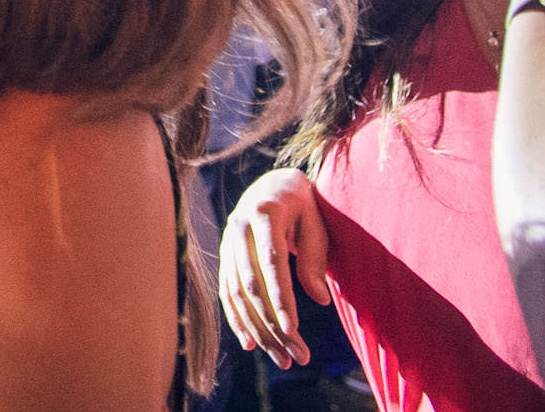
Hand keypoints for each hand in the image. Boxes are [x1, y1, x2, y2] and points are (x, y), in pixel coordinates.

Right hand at [219, 167, 331, 369]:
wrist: (273, 186)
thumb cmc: (303, 208)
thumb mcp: (316, 225)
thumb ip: (315, 260)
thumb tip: (320, 300)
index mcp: (265, 214)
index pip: (271, 263)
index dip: (280, 298)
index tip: (292, 329)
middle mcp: (239, 227)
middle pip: (251, 285)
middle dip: (271, 323)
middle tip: (296, 356)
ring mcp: (227, 242)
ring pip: (237, 294)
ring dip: (257, 329)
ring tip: (281, 358)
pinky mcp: (224, 256)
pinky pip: (227, 292)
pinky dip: (237, 319)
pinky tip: (250, 344)